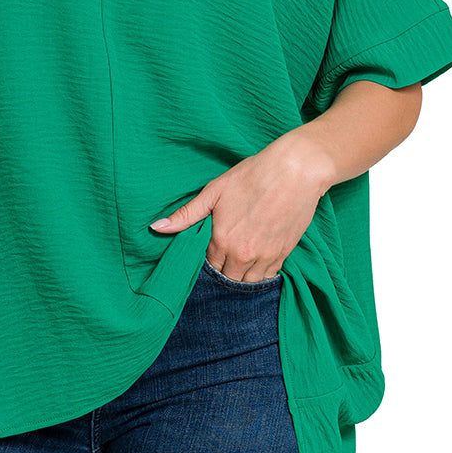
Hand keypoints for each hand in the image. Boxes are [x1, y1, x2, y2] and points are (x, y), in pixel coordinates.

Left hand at [149, 129, 335, 281]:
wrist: (295, 170)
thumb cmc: (252, 175)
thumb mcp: (214, 191)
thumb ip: (186, 215)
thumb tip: (156, 228)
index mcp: (221, 240)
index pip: (208, 265)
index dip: (208, 258)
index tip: (211, 248)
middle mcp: (242, 254)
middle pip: (227, 277)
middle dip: (223, 269)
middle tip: (226, 252)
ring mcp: (265, 257)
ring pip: (248, 282)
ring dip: (242, 274)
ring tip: (240, 257)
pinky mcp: (284, 254)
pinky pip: (268, 276)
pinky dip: (260, 272)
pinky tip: (257, 258)